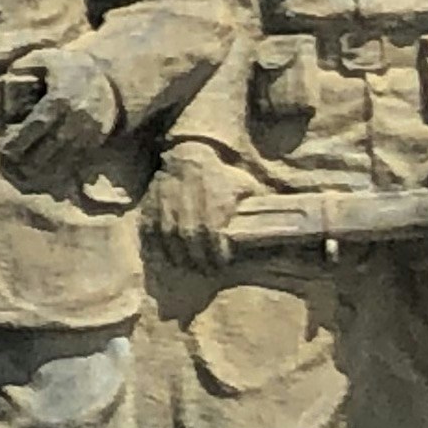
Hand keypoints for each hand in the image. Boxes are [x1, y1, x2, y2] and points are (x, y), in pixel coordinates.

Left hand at [0, 45, 121, 185]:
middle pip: (48, 147)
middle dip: (26, 160)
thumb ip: (23, 67)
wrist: (109, 78)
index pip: (36, 126)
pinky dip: (60, 170)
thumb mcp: (45, 58)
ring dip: (42, 170)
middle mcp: (76, 118)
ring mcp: (88, 132)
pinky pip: (76, 161)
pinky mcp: (96, 141)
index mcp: (61, 98)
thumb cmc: (70, 68)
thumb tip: (5, 80)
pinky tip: (44, 174)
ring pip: (63, 159)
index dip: (18, 141)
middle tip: (8, 165)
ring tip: (22, 173)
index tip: (2, 149)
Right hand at [146, 144, 246, 269]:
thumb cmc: (220, 175)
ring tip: (186, 267)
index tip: (222, 263)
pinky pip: (149, 230)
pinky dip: (155, 246)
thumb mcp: (244, 185)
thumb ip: (255, 206)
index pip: (214, 235)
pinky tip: (164, 256)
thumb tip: (277, 224)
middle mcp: (188, 206)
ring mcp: (167, 206)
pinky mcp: (151, 206)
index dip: (217, 253)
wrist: (188, 157)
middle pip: (190, 239)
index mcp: (213, 203)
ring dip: (177, 256)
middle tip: (205, 271)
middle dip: (198, 259)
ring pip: (169, 237)